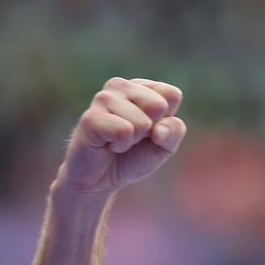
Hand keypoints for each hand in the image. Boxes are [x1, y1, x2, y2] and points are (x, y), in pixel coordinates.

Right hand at [57, 78, 185, 196]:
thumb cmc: (133, 156)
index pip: (171, 94)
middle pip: (159, 105)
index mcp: (140, 87)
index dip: (166, 121)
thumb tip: (158, 129)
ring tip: (118, 141)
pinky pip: (124, 131)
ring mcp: (103, 98)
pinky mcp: (90, 117)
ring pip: (142, 121)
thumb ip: (174, 131)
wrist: (102, 178)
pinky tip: (107, 144)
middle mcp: (120, 86)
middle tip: (132, 137)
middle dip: (151, 130)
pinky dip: (121, 145)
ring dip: (134, 140)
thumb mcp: (165, 146)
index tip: (149, 130)